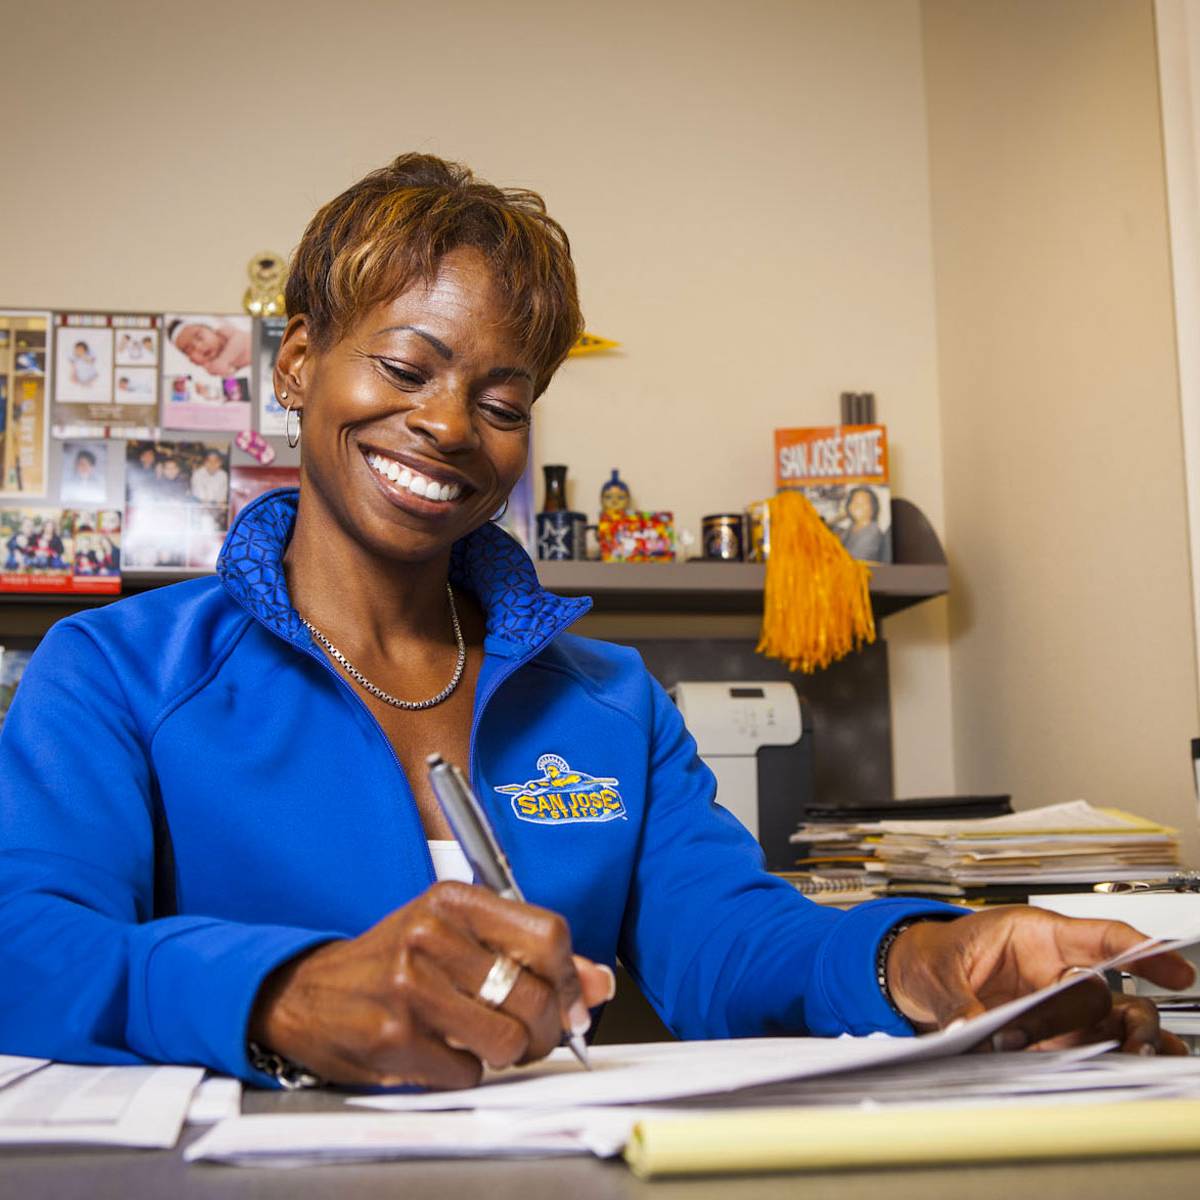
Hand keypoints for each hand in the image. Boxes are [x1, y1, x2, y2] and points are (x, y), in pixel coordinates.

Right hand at [248, 882, 615, 1087]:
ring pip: (507, 1039)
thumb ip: (530, 954)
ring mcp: (408, 987)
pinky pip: (468, 1072)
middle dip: (546, 1029)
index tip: (572, 1000)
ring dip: (508, 1053)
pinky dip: (466, 1072)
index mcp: (453, 899)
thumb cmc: (394, 960)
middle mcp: (430, 934)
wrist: (308, 993)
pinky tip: (442, 1050)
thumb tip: (597, 981)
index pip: (547, 933)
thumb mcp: (459, 936)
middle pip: (533, 994)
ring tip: (486, 1041)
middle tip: (534, 1035)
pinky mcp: (392, 1038)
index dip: (571, 978)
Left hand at [885, 906, 1194, 1053]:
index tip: (1175, 968)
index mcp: (1035, 937)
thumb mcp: (936, 970)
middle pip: (1109, 991)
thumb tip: (970, 1029)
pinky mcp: (1051, 1036)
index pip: (1099, 937)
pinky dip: (1115, 1059)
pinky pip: (1089, 1047)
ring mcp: (1058, 1006)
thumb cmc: (934, 956)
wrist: (913, 974)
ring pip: (1111, 1023)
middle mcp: (1056, 971)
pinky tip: (1137, 1072)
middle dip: (1133, 1016)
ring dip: (1130, 1043)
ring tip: (1142, 1060)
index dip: (1141, 950)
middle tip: (1138, 1040)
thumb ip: (956, 1001)